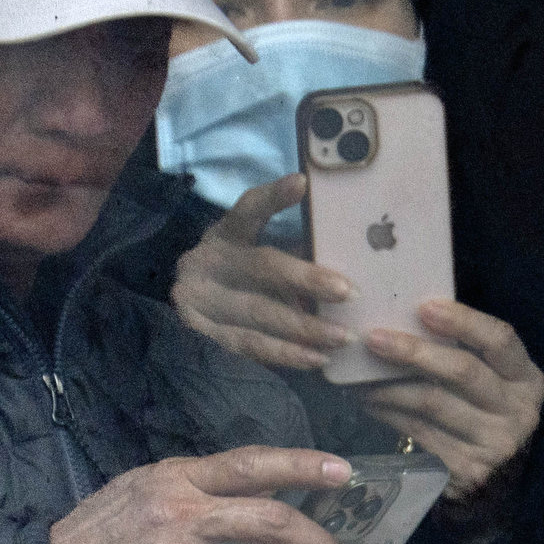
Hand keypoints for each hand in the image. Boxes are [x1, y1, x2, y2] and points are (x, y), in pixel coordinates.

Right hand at [175, 176, 357, 373]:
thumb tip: (353, 251)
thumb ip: (292, 249)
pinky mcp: (200, 332)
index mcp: (227, 233)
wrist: (190, 304)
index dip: (274, 197)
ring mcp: (199, 298)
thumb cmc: (240, 276)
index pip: (248, 209)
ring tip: (344, 337)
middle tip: (350, 292)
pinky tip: (317, 360)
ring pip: (258, 313)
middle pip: (261, 267)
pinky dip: (286, 354)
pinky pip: (250, 346)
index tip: (301, 183)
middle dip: (308, 280)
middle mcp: (209, 260)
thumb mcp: (255, 252)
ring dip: (305, 328)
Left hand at [359, 301, 543, 505]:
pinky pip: (418, 432)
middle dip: (414, 352)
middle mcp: (518, 412)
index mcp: (527, 380)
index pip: (500, 340)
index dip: (463, 322)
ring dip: (389, 386)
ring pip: (432, 403)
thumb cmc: (485, 410)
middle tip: (374, 338)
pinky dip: (389, 413)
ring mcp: (493, 444)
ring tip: (362, 374)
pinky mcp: (466, 469)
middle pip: (463, 372)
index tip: (424, 307)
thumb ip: (467, 351)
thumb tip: (405, 317)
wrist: (498, 477)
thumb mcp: (493, 379)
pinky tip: (371, 402)